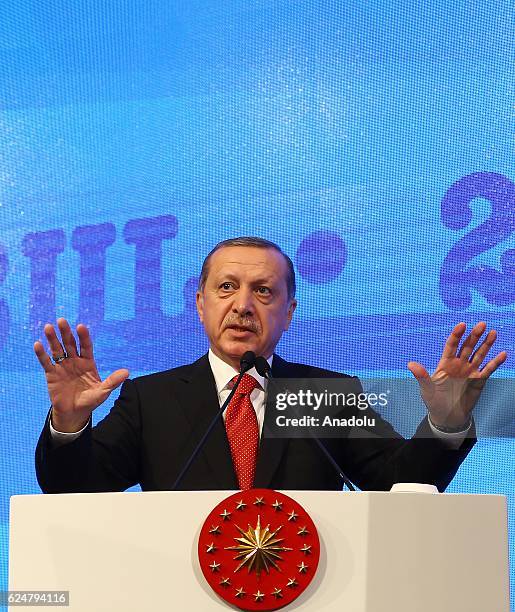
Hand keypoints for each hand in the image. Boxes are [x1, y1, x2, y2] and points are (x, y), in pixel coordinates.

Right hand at [34, 318, 128, 432]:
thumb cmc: (90, 400)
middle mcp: (75, 361)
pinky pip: (46, 362)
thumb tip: (127, 373)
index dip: (83, 336)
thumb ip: (112, 381)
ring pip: (57, 350)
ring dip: (52, 339)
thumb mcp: (103, 392)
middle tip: (62, 320)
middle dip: (66, 332)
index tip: (81, 326)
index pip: (86, 346)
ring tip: (48, 327)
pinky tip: (38, 344)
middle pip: (70, 344)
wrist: (74, 413)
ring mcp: (62, 366)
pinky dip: (41, 354)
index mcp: (88, 362)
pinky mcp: (52, 374)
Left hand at [407, 322, 506, 428]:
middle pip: (467, 347)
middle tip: (482, 324)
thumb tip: (410, 364)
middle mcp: (458, 364)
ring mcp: (469, 371)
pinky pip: (488, 369)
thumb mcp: (426, 389)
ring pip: (479, 355)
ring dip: (486, 345)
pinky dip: (495, 362)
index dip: (456, 335)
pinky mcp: (479, 380)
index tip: (462, 325)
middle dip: (474, 336)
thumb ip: (422, 376)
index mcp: (445, 364)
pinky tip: (502, 354)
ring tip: (492, 333)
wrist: (447, 416)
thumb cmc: (434, 401)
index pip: (451, 346)